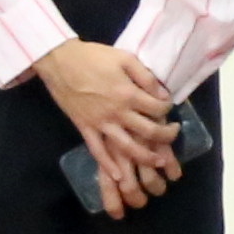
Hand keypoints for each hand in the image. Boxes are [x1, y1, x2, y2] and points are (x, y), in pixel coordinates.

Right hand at [37, 38, 183, 216]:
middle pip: (148, 131)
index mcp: (128, 94)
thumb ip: (145, 76)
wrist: (60, 61)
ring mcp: (100, 123)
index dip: (167, 108)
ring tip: (159, 162)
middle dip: (166, 136)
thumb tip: (162, 94)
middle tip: (173, 134)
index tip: (168, 107)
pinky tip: (119, 176)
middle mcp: (117, 113)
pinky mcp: (85, 128)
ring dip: (145, 157)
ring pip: (127, 147)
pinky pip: (97, 151)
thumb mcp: (125, 58)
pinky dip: (108, 165)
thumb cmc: (93, 57)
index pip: (158, 108)